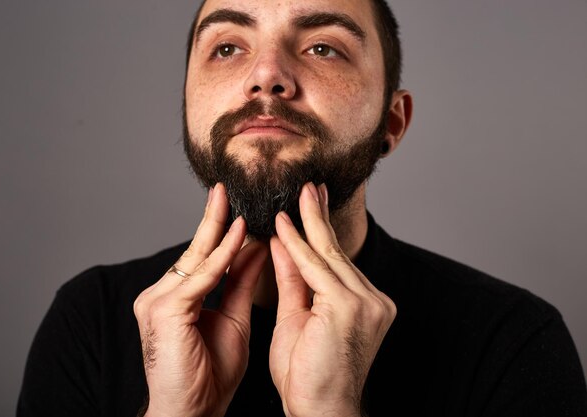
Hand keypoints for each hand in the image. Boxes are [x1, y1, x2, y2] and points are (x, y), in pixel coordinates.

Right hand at [133, 183, 267, 416]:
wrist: (192, 413)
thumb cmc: (209, 374)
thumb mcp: (233, 319)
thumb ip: (241, 282)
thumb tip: (258, 248)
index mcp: (174, 296)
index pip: (201, 256)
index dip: (219, 232)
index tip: (238, 209)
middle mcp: (159, 293)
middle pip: (195, 250)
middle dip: (214, 219)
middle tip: (226, 190)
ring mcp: (156, 300)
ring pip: (196, 259)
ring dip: (221, 232)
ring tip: (237, 205)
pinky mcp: (163, 310)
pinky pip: (199, 278)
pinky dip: (221, 258)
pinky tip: (238, 236)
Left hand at [269, 183, 396, 416]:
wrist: (319, 412)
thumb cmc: (307, 375)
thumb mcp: (297, 317)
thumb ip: (293, 280)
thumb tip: (283, 243)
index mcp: (367, 304)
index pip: (337, 261)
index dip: (321, 232)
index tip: (310, 205)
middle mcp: (374, 299)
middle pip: (336, 251)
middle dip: (319, 216)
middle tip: (309, 187)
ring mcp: (366, 302)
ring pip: (328, 255)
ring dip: (308, 223)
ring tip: (299, 193)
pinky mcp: (350, 307)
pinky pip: (315, 269)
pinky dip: (296, 246)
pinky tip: (282, 225)